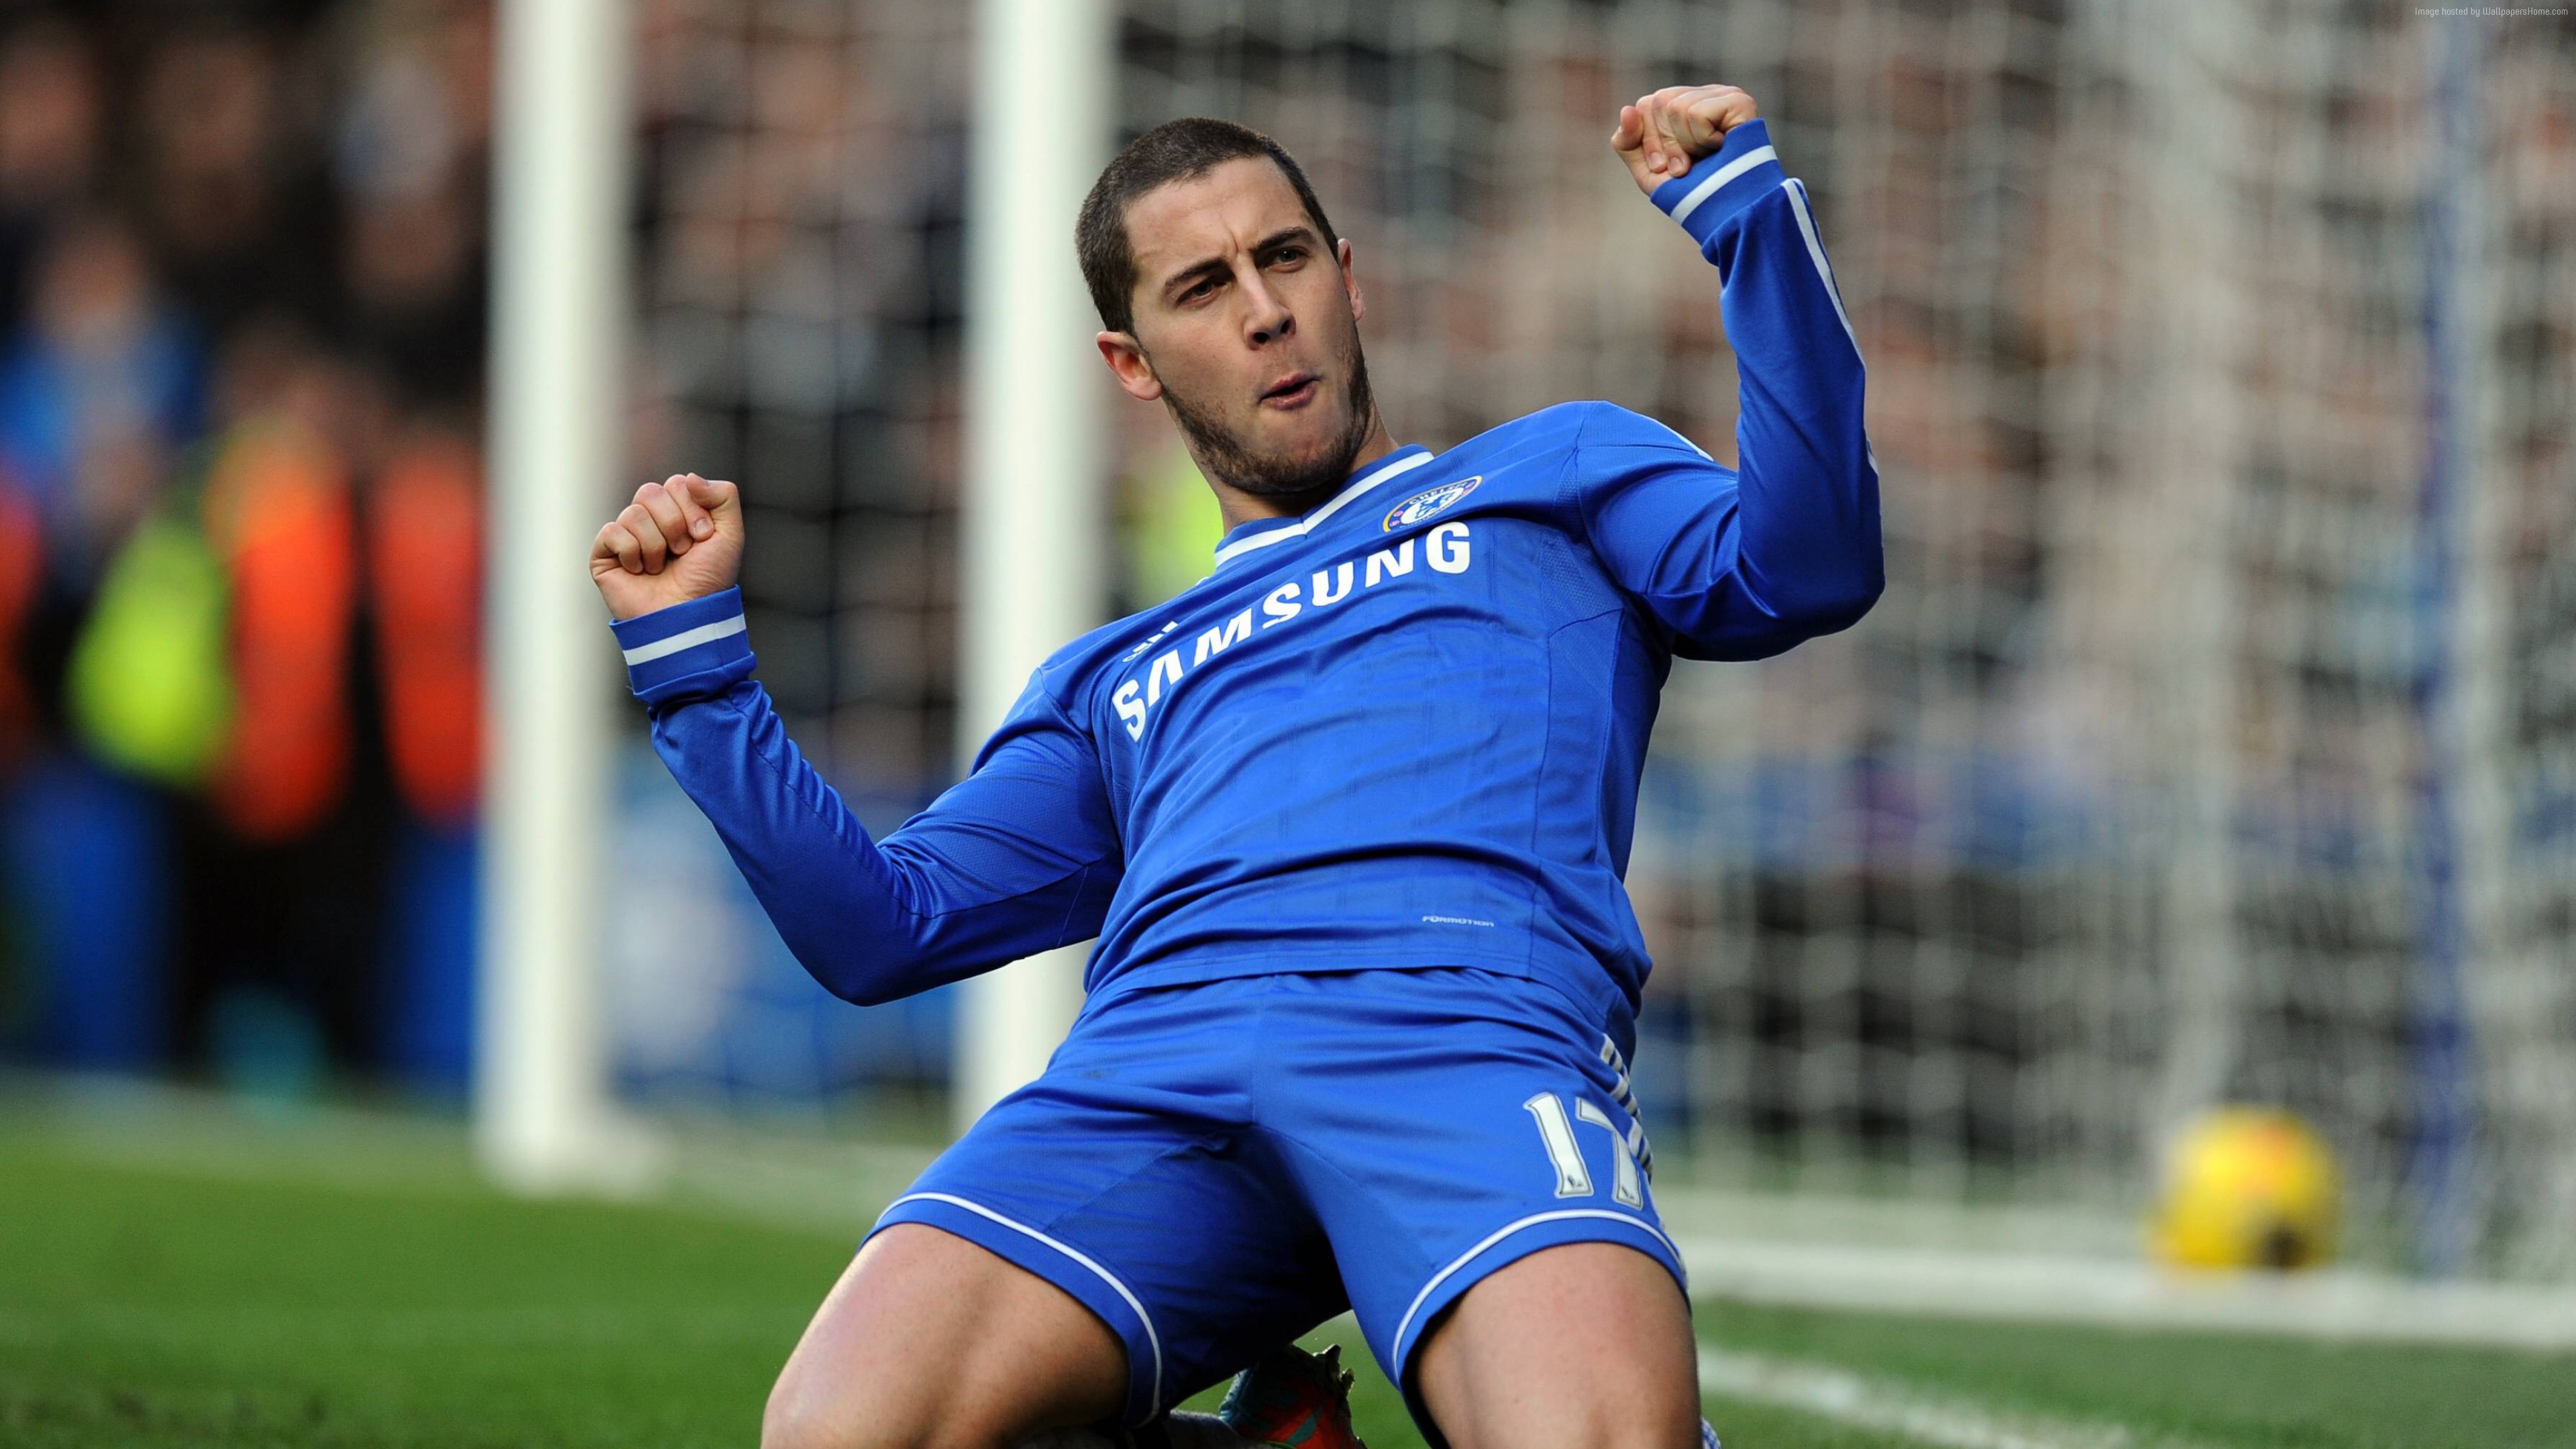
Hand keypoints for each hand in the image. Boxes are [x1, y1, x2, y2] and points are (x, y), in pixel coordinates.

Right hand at [590, 473, 743, 620]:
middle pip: (651, 491)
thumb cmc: (707, 580)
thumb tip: (689, 478)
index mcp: (676, 511)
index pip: (677, 483)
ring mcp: (625, 535)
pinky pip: (612, 531)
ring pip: (633, 513)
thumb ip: (724, 496)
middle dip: (674, 524)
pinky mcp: (604, 553)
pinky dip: (632, 553)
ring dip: (655, 544)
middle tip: (682, 552)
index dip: (692, 509)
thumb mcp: (730, 535)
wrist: (686, 615)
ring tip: (661, 567)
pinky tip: (639, 571)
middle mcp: (649, 520)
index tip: (702, 538)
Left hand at [1610, 84, 1758, 195]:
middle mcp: (1704, 94)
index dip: (1650, 141)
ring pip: (1676, 107)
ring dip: (1687, 145)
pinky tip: (1722, 148)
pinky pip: (1696, 113)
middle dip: (1666, 145)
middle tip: (1687, 167)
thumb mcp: (1649, 171)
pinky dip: (1703, 140)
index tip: (1668, 169)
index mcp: (1683, 105)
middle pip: (1658, 101)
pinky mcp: (1738, 101)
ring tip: (1708, 158)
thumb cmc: (1693, 193)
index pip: (1646, 105)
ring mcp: (1723, 94)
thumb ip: (1628, 142)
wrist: (1728, 214)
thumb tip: (1627, 109)